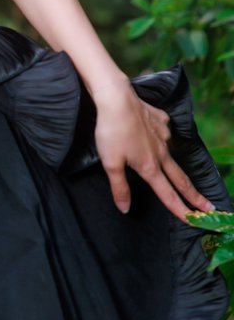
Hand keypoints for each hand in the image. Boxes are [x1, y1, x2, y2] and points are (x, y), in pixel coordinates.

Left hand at [93, 81, 214, 223]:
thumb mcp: (110, 164)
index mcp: (150, 167)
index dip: (180, 209)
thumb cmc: (111, 132)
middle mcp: (161, 153)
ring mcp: (163, 135)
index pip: (168, 194)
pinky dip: (160, 137)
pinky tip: (152, 134)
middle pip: (181, 179)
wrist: (116, 98)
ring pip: (172, 155)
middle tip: (209, 206)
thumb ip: (120, 188)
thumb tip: (125, 209)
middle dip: (195, 196)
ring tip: (172, 170)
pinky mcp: (161, 119)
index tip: (194, 220)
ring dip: (175, 165)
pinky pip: (163, 132)